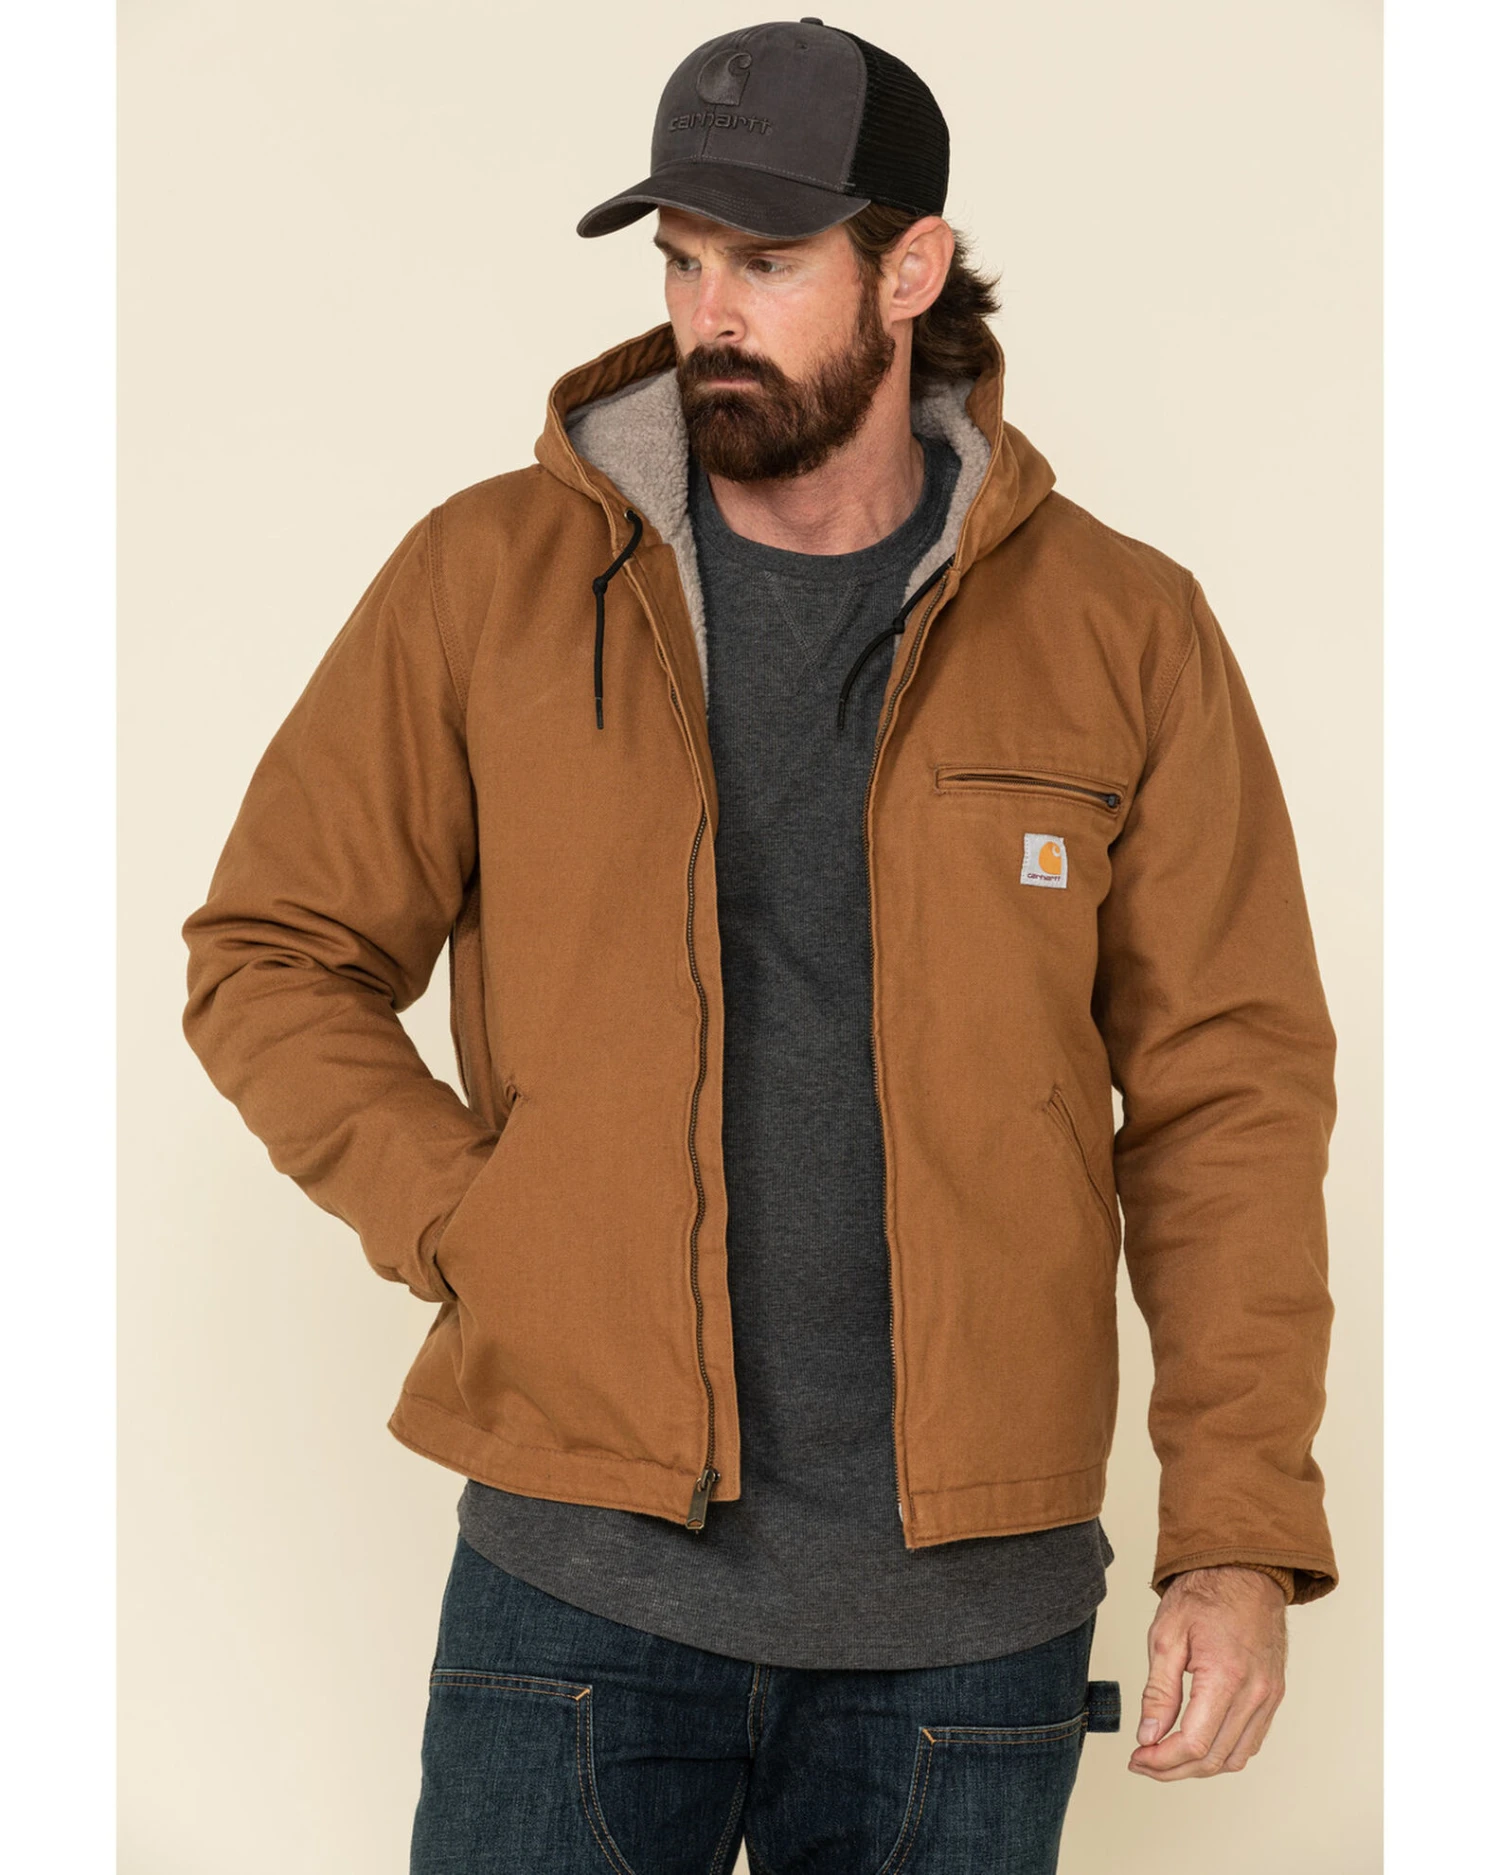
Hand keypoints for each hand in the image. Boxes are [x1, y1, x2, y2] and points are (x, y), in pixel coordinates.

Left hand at [1128, 1565, 1287, 1779]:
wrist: (1244, 1570)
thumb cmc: (1205, 1594)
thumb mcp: (1166, 1636)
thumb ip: (1158, 1691)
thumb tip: (1148, 1736)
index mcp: (1225, 1676)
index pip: (1193, 1743)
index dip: (1161, 1761)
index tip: (1137, 1758)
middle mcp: (1255, 1693)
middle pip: (1213, 1758)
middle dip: (1173, 1769)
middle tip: (1143, 1761)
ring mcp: (1269, 1697)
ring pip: (1234, 1758)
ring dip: (1198, 1766)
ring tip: (1166, 1756)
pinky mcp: (1273, 1696)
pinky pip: (1250, 1741)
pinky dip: (1222, 1751)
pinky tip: (1196, 1742)